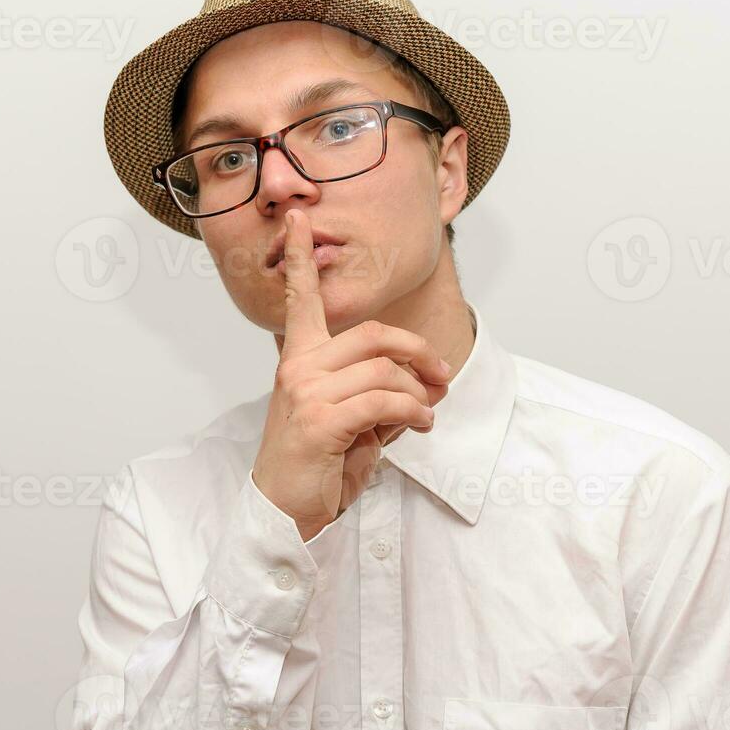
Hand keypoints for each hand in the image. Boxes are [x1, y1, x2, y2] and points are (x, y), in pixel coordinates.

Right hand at [251, 208, 452, 540]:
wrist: (287, 510)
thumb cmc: (319, 463)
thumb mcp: (352, 420)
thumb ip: (378, 393)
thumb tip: (426, 386)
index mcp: (299, 359)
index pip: (300, 299)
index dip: (298, 258)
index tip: (298, 219)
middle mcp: (299, 367)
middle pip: (373, 334)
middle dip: (418, 350)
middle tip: (442, 375)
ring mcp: (307, 392)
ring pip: (384, 369)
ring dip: (419, 392)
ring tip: (428, 412)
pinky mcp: (322, 420)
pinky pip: (385, 401)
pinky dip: (414, 412)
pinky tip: (420, 425)